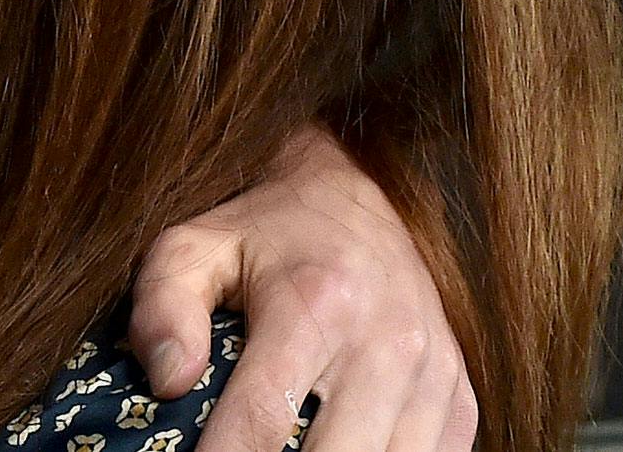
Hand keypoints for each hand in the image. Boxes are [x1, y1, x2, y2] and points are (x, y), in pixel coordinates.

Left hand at [128, 127, 475, 451]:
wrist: (353, 195)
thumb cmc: (261, 233)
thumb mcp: (193, 247)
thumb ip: (163, 305)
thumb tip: (168, 381)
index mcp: (317, 302)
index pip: (263, 420)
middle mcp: (388, 340)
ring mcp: (434, 372)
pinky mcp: (458, 396)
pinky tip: (340, 448)